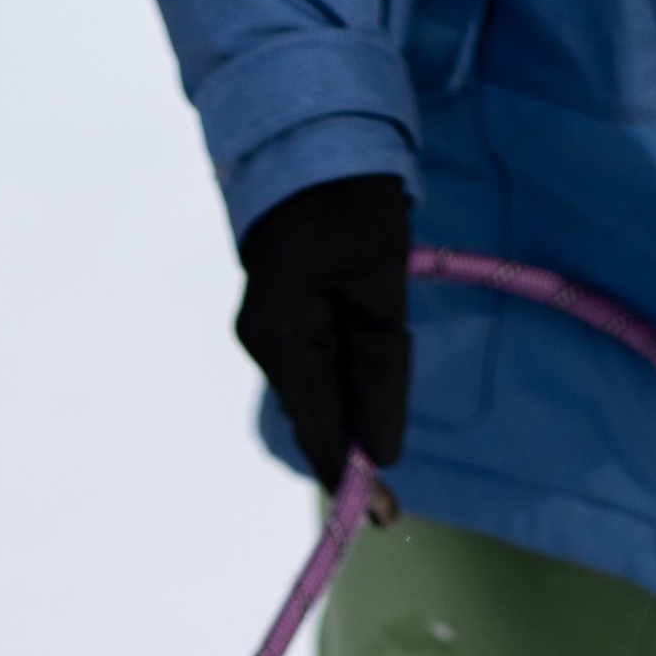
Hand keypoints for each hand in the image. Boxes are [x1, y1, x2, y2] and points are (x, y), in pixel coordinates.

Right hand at [234, 174, 410, 488]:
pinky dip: (349, 370)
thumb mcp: (379, 287)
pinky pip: (318, 364)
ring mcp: (268, 333)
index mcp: (280, 337)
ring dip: (359, 393)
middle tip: (392, 447)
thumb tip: (381, 452)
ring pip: (321, 391)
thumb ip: (380, 373)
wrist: (313, 137)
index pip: (319, 429)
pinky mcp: (281, 320)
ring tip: (387, 335)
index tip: (381, 517)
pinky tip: (369, 345)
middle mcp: (264, 343)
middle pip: (318, 415)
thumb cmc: (351, 200)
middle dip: (359, 430)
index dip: (351, 476)